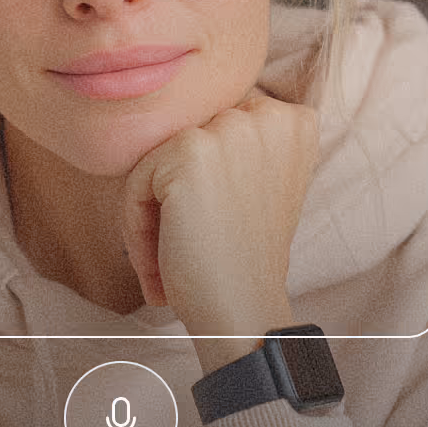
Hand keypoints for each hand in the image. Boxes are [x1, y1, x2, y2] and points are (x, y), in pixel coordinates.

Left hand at [121, 88, 318, 337]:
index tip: (207, 225)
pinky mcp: (190, 152)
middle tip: (181, 246)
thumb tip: (174, 115)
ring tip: (166, 258)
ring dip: (149, 211)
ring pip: (157, 159)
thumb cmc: (244, 256)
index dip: (202, 180)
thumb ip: (238, 143)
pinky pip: (136, 179)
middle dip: (173, 194)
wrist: (244, 311)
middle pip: (185, 140)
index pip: (215, 127)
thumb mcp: (261, 182)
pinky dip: (135, 224)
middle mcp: (267, 115)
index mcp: (292, 120)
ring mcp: (229, 129)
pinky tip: (158, 264)